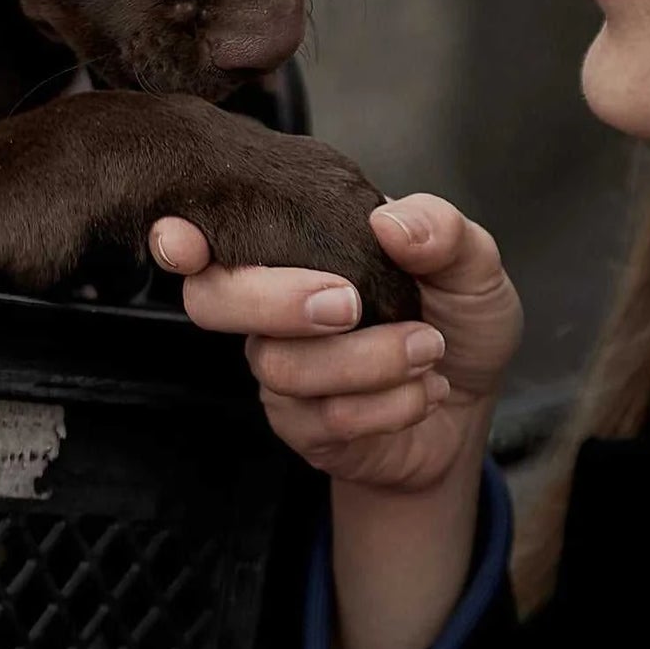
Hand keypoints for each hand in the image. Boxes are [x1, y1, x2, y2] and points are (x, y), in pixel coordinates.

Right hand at [149, 192, 521, 493]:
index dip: (178, 238)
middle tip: (350, 303)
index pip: (213, 236)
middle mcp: (271, 303)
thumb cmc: (454, 318)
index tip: (182, 240)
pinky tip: (424, 390)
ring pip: (282, 365)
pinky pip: (325, 417)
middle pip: (214, 301)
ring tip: (427, 348)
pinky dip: (389, 403)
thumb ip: (441, 232)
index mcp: (298, 246)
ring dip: (369, 359)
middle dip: (277, 299)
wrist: (468, 404)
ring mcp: (280, 367)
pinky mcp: (302, 426)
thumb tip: (391, 222)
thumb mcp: (471, 263)